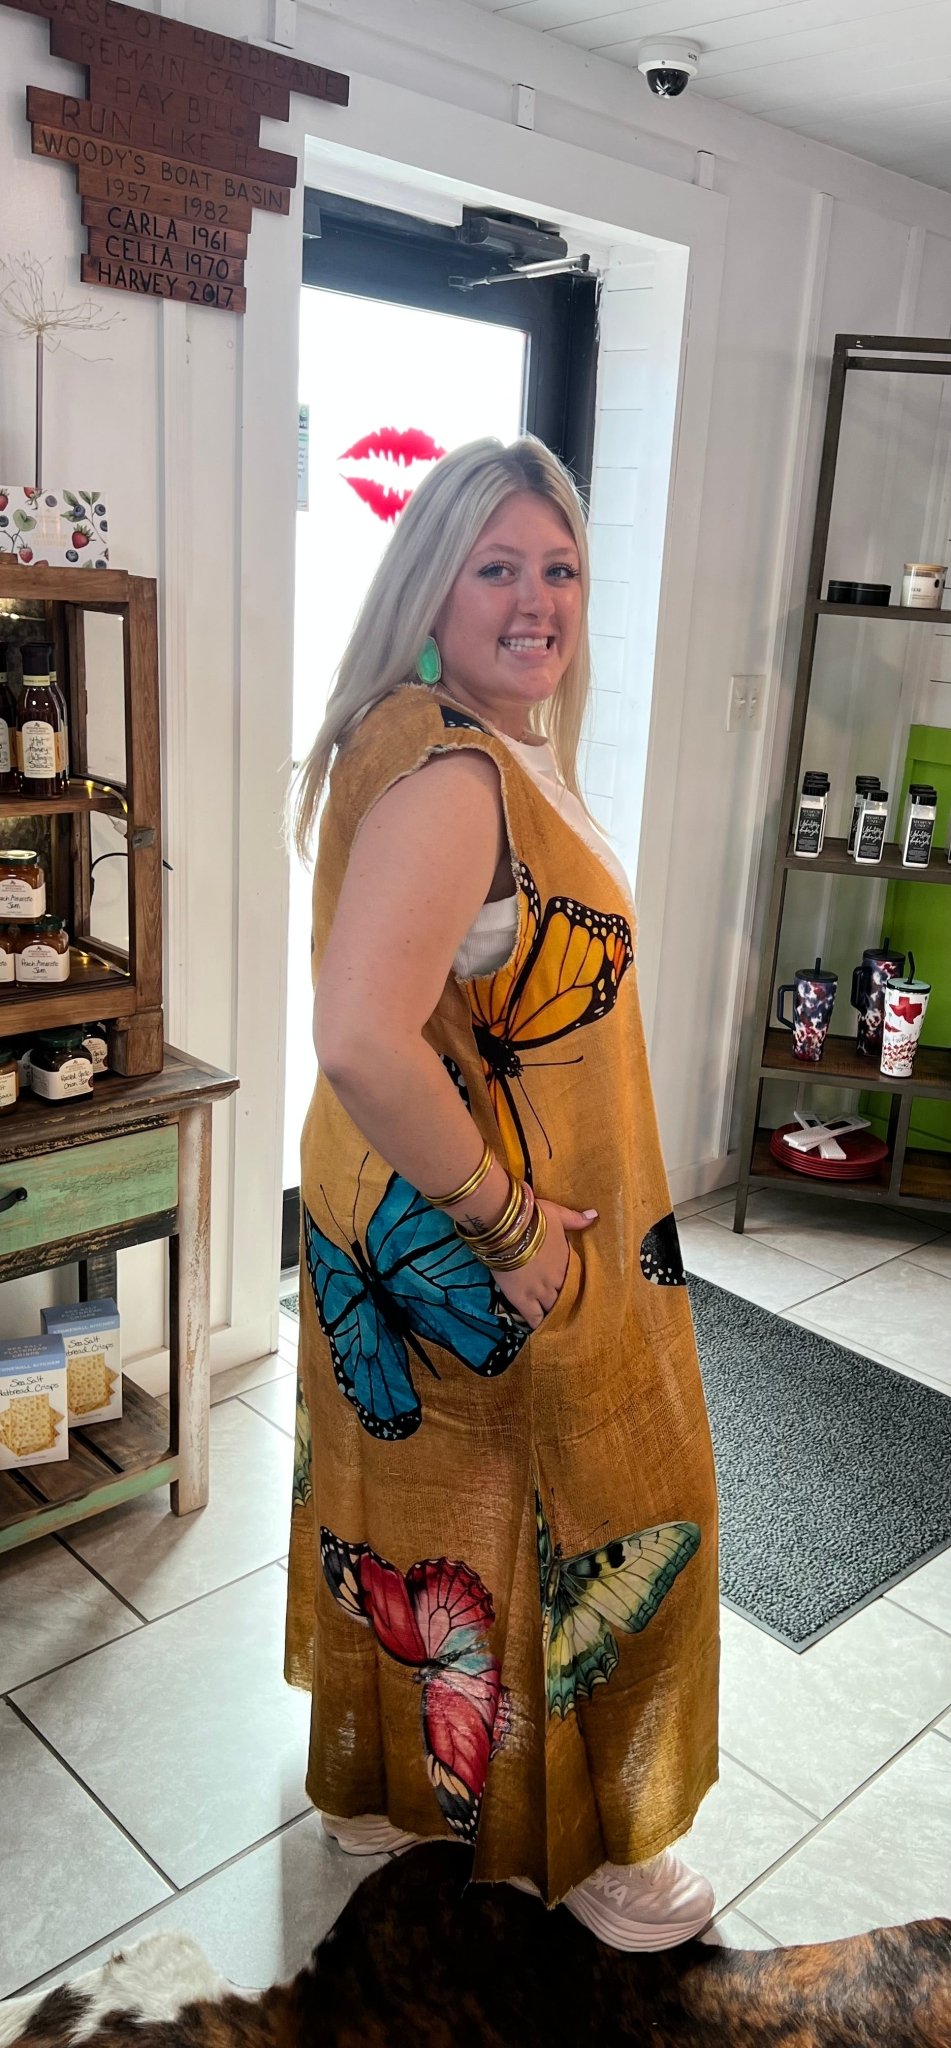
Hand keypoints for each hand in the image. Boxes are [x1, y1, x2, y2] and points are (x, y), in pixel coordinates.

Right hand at [492, 1199, 596, 1327]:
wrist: (508, 1228)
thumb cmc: (534, 1218)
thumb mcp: (557, 1214)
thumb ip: (575, 1219)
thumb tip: (594, 1215)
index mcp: (567, 1261)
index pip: (576, 1278)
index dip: (574, 1284)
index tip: (576, 1290)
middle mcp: (557, 1280)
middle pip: (567, 1297)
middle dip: (567, 1302)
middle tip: (568, 1311)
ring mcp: (540, 1291)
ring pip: (553, 1309)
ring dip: (555, 1315)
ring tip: (557, 1324)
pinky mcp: (522, 1299)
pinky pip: (534, 1318)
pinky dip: (538, 1325)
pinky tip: (541, 1331)